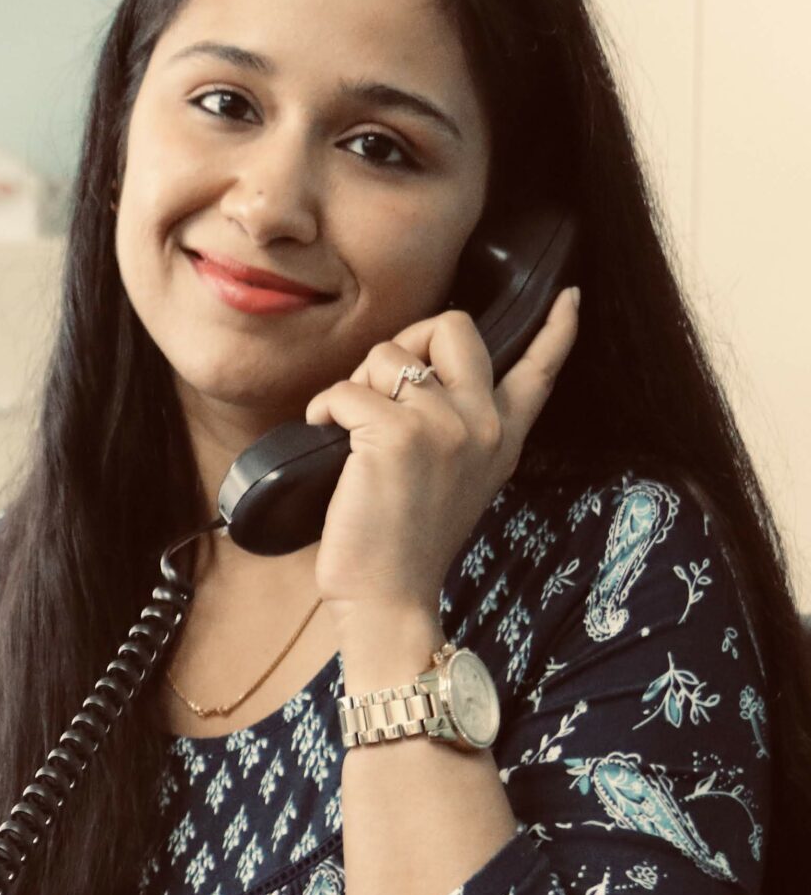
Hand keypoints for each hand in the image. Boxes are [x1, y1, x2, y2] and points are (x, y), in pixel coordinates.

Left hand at [303, 287, 580, 622]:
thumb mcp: (459, 481)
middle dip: (407, 339)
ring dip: (355, 385)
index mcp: (504, 436)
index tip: (570, 297)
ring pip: (387, 355)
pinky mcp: (396, 436)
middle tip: (381, 382)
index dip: (556, 328)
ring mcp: (444, 426)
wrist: (390, 597)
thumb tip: (423, 380)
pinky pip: (346, 390)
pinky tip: (323, 431)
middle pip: (453, 327)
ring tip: (349, 430)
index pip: (541, 370)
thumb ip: (462, 431)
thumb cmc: (406, 543)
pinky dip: (323, 406)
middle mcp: (484, 423)